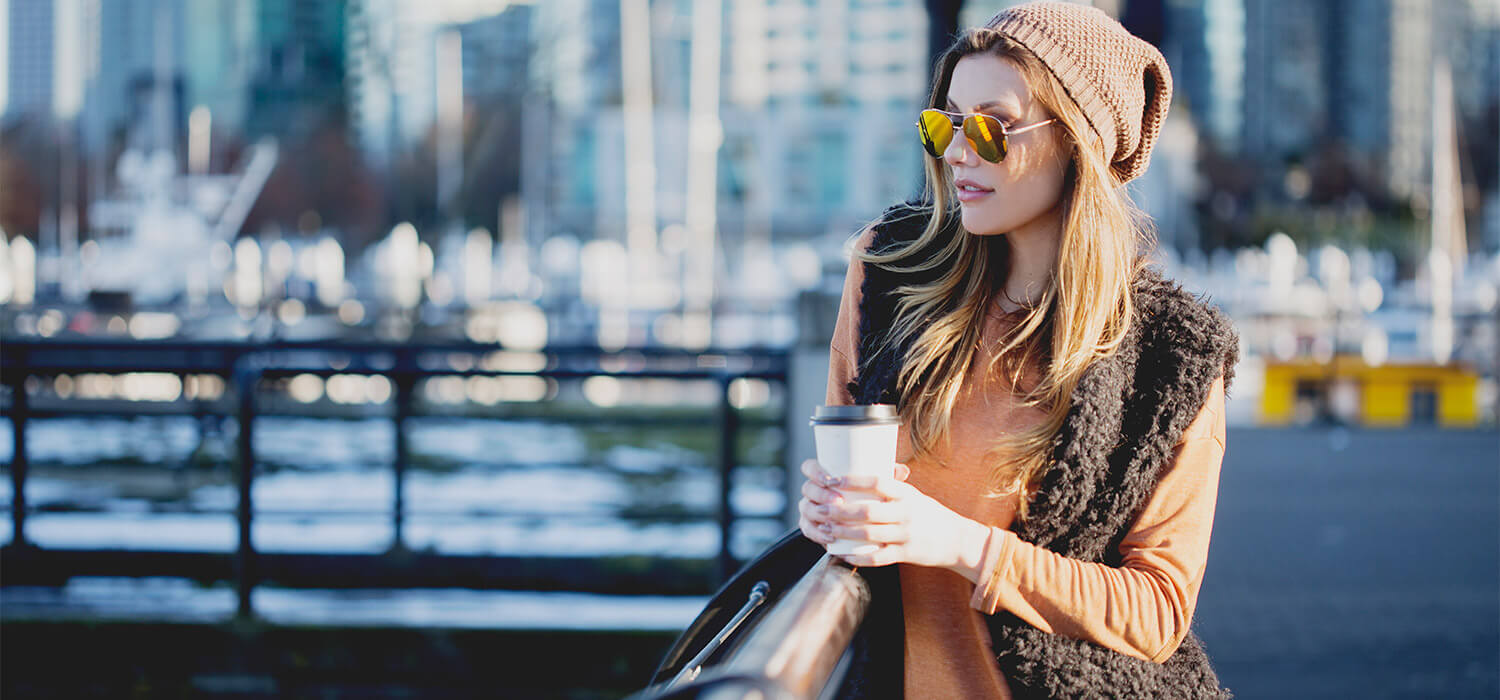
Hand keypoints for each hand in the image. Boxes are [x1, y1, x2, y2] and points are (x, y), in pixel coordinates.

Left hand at [797, 458, 990, 576]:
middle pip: (868, 511)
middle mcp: (907, 512)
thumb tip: (860, 470)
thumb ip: (891, 486)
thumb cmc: (929, 514)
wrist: (957, 539)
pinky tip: (844, 554)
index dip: (852, 480)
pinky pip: (878, 558)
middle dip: (840, 511)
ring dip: (844, 532)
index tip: (832, 480)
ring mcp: (906, 535)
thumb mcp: (914, 494)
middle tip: (821, 509)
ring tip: (827, 528)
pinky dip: (858, 557)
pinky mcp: (906, 554)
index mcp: (907, 493)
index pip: (878, 482)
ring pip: (869, 535)